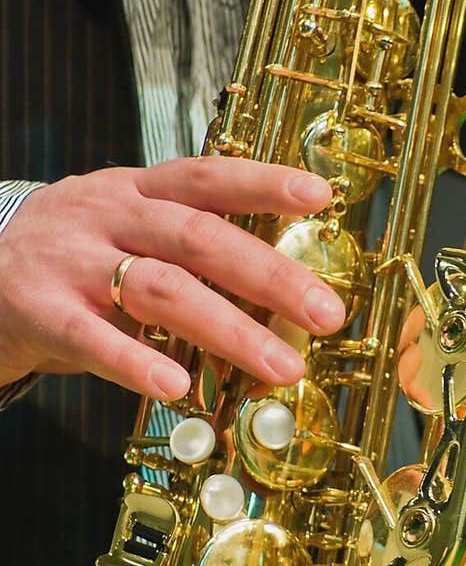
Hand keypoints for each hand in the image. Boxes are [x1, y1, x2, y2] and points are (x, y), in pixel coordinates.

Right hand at [0, 158, 345, 399]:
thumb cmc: (72, 260)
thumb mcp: (125, 231)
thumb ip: (190, 254)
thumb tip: (284, 296)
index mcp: (136, 191)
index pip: (206, 176)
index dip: (263, 182)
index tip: (319, 195)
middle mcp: (108, 216)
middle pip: (198, 238)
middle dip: (270, 276)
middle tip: (327, 313)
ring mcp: (71, 262)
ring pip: (159, 289)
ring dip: (228, 330)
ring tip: (280, 367)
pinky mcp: (39, 310)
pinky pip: (93, 340)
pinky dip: (137, 364)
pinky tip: (176, 389)